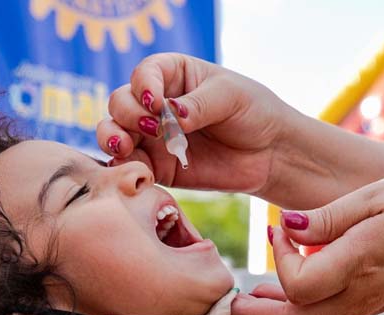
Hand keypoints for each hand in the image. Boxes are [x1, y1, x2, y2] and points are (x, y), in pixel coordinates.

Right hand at [98, 53, 295, 195]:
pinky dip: (126, 167)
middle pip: (120, 102)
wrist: (270, 154)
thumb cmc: (253, 112)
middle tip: (152, 128)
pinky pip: (132, 166)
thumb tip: (170, 115)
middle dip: (128, 114)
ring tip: (125, 146)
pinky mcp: (158, 167)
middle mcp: (156, 104)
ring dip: (112, 138)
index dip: (143, 87)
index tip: (156, 103)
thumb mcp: (230, 97)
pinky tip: (136, 170)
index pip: (144, 74)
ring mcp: (154, 137)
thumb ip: (197, 105)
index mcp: (173, 75)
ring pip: (115, 132)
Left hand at [231, 175, 383, 314]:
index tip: (277, 230)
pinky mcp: (379, 302)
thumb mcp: (376, 195)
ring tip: (249, 305)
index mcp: (361, 261)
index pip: (301, 284)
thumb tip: (286, 229)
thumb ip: (327, 217)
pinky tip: (288, 298)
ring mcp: (373, 302)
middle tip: (229, 306)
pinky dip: (304, 314)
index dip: (279, 261)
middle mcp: (364, 291)